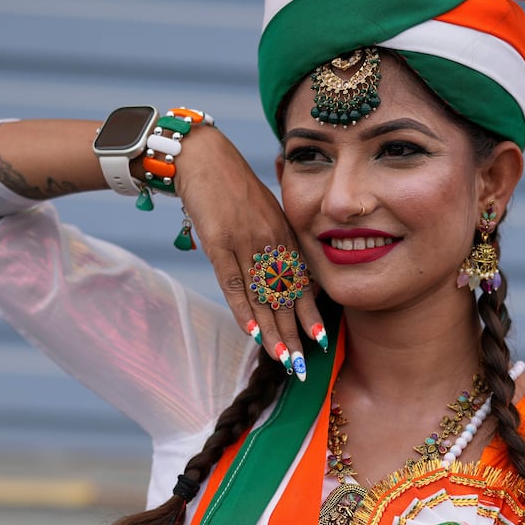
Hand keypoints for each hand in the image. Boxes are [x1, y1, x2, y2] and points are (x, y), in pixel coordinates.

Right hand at [173, 126, 324, 377]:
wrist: (204, 157)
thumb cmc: (232, 187)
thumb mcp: (263, 214)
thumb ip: (274, 243)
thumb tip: (283, 275)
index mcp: (283, 235)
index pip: (301, 282)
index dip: (310, 313)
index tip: (320, 340)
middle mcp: (270, 241)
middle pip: (285, 296)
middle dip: (294, 333)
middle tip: (302, 366)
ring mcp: (246, 243)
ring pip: (262, 296)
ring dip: (273, 332)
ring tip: (283, 360)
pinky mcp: (219, 243)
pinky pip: (234, 283)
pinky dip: (243, 310)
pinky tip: (253, 333)